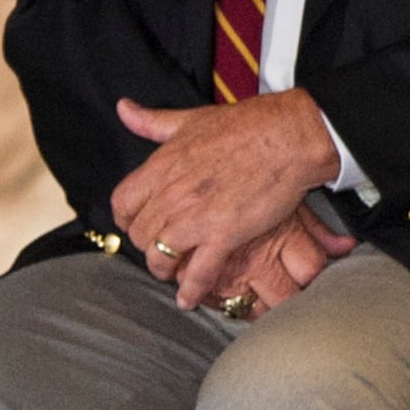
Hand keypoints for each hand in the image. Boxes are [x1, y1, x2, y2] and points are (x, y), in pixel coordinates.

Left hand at [111, 94, 341, 310]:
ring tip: (172, 273)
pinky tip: (189, 299)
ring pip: (160, 256)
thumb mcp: (190, 119)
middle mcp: (171, 194)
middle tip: (161, 249)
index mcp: (161, 166)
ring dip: (164, 268)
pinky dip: (191, 290)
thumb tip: (123, 109)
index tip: (138, 224)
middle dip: (148, 245)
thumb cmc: (246, 125)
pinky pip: (197, 272)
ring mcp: (195, 217)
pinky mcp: (223, 235)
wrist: (287, 137)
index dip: (127, 219)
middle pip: (140, 234)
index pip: (122, 203)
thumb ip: (153, 121)